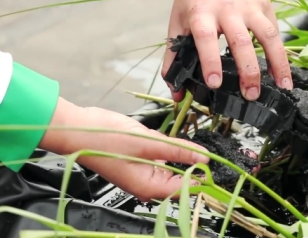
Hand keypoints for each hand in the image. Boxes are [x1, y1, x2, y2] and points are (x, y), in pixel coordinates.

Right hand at [39, 97, 211, 199]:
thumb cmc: (106, 139)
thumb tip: (204, 158)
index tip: (220, 166)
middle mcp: (147, 184)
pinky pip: (161, 159)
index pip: (186, 188)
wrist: (78, 129)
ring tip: (196, 147)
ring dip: (183, 158)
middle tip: (211, 153)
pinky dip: (169, 151)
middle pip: (180, 180)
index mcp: (149, 187)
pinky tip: (175, 143)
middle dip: (195, 167)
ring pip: (172, 168)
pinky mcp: (139, 160)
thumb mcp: (150, 143)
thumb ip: (179, 151)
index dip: (204, 178)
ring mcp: (142, 173)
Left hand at [162, 0, 291, 101]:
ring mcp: (249, 5)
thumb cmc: (194, 2)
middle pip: (240, 41)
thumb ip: (175, 59)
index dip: (210, 61)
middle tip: (250, 95)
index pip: (206, 38)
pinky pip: (275, 31)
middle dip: (247, 71)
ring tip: (280, 87)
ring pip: (267, 35)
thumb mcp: (178, 24)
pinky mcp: (263, 4)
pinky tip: (281, 73)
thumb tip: (177, 94)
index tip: (214, 83)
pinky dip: (280, 53)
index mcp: (201, 13)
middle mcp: (227, 8)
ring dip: (277, 63)